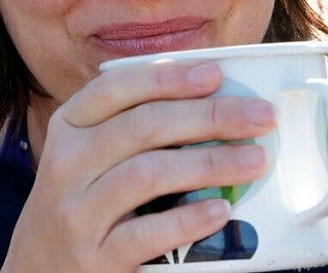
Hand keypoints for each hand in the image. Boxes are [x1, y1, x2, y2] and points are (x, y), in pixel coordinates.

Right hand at [0, 62, 273, 271]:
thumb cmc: (78, 206)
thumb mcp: (85, 159)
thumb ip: (129, 130)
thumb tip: (212, 99)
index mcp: (68, 129)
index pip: (114, 89)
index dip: (167, 77)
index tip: (216, 73)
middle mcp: (66, 165)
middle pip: (142, 127)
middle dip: (209, 116)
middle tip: (261, 117)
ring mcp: (77, 214)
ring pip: (148, 174)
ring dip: (210, 163)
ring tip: (255, 161)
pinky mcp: (96, 258)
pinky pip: (148, 233)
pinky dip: (189, 219)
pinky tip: (222, 210)